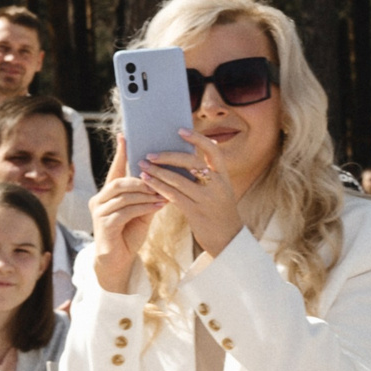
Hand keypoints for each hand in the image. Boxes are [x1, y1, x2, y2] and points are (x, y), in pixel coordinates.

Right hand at [89, 140, 163, 293]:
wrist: (119, 263)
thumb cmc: (129, 235)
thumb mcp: (142, 212)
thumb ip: (148, 196)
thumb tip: (163, 180)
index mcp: (107, 194)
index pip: (114, 169)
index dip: (120, 153)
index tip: (124, 135)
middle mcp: (99, 200)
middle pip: (120, 181)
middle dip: (142, 180)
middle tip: (161, 179)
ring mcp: (99, 212)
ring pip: (124, 195)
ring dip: (146, 194)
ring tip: (163, 194)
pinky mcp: (104, 225)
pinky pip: (126, 210)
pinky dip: (144, 207)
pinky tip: (158, 206)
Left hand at [141, 130, 245, 255]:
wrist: (228, 240)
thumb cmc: (220, 211)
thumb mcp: (221, 190)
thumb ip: (208, 173)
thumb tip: (189, 153)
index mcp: (224, 176)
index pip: (212, 151)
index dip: (197, 139)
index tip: (180, 131)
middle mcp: (218, 185)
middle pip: (191, 163)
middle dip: (168, 156)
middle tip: (150, 154)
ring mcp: (207, 199)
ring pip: (178, 180)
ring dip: (157, 172)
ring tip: (142, 166)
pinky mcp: (196, 212)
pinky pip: (173, 196)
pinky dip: (159, 187)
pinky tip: (147, 182)